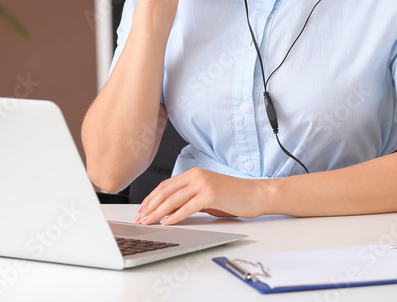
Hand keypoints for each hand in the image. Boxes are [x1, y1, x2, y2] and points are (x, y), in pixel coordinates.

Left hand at [134, 168, 272, 225]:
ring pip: (173, 199)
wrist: (255, 194)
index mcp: (195, 173)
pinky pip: (187, 207)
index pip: (167, 185)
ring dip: (158, 212)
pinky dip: (175, 216)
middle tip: (141, 217)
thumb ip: (190, 199)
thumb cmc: (234, 197)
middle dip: (151, 205)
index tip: (143, 208)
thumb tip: (171, 210)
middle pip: (166, 191)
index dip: (152, 197)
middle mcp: (197, 176)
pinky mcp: (210, 194)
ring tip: (149, 221)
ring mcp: (203, 184)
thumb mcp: (207, 195)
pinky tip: (167, 223)